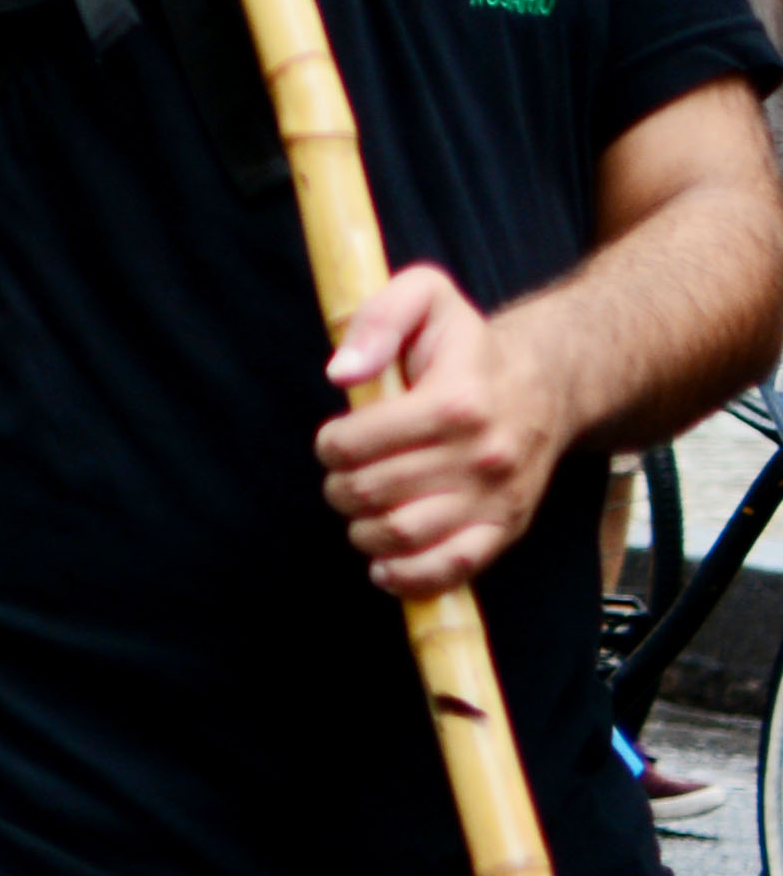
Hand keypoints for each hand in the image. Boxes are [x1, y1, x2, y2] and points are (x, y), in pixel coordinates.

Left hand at [320, 265, 569, 594]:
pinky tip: (384, 564)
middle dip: (339, 487)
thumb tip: (342, 374)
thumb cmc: (467, 345)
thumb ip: (377, 318)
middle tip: (343, 475)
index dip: (329, 444)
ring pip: (403, 535)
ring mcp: (497, 496)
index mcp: (455, 400)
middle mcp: (481, 454)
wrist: (545, 383)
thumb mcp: (425, 298)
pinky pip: (454, 568)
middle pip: (372, 491)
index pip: (358, 441)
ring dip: (362, 530)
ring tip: (361, 510)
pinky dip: (409, 576)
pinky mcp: (507, 527)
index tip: (334, 439)